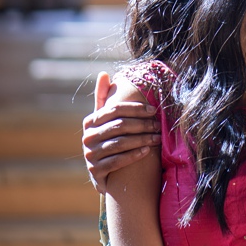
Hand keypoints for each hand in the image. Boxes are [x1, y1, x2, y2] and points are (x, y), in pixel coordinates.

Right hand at [82, 72, 160, 191]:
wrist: (104, 173)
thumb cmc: (108, 140)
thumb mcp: (104, 120)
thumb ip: (103, 97)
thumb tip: (104, 73)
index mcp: (89, 121)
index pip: (115, 110)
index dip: (135, 108)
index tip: (153, 110)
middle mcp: (87, 137)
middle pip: (119, 126)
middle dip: (142, 125)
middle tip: (159, 126)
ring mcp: (90, 155)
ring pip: (120, 143)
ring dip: (142, 139)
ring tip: (157, 138)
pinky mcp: (95, 171)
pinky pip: (117, 161)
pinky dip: (134, 155)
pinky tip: (147, 151)